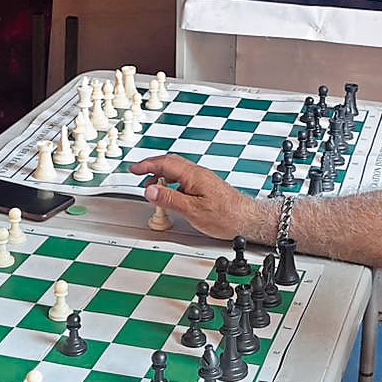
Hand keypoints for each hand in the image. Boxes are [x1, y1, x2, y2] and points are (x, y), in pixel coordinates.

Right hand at [129, 154, 263, 240]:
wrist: (247, 219)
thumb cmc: (226, 215)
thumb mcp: (192, 210)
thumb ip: (169, 199)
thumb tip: (150, 190)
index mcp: (193, 175)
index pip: (164, 163)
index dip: (146, 165)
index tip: (134, 169)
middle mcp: (198, 173)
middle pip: (170, 162)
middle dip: (151, 166)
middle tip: (138, 173)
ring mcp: (203, 179)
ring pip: (177, 170)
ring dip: (161, 175)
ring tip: (151, 187)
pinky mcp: (206, 186)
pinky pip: (183, 178)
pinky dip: (171, 182)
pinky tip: (169, 193)